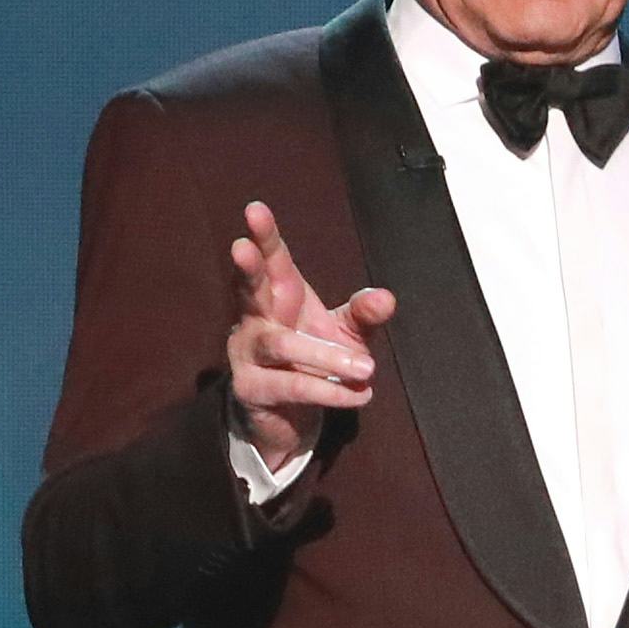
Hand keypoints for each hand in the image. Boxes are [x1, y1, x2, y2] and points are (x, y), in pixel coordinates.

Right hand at [225, 202, 395, 462]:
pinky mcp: (251, 390)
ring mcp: (247, 354)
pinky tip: (359, 394)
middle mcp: (255, 319)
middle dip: (247, 268)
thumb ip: (364, 314)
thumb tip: (388, 298)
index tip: (255, 208)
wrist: (290, 419)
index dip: (264, 235)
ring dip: (323, 354)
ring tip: (367, 367)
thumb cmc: (316, 361)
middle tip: (240, 247)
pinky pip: (291, 387)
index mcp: (279, 295)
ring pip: (280, 345)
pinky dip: (328, 390)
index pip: (272, 260)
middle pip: (249, 289)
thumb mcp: (347, 334)